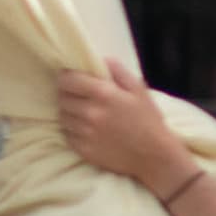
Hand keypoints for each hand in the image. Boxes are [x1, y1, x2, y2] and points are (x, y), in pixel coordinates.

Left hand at [56, 56, 200, 196]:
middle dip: (68, 95)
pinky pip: (67, 134)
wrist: (153, 156)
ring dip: (70, 112)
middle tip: (79, 97)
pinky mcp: (83, 150)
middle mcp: (90, 113)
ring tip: (83, 113)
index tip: (71, 79)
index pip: (67, 80)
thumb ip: (118, 71)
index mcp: (103, 94)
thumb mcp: (138, 89)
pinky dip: (72, 130)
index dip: (67, 78)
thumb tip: (100, 59)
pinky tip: (86, 129)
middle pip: (62, 98)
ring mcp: (85, 133)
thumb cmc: (148, 119)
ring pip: (63, 117)